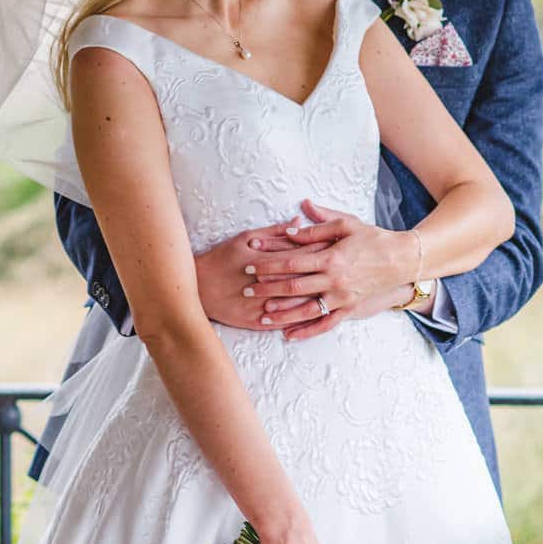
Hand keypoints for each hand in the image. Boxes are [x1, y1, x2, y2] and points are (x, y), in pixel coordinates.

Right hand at [193, 220, 328, 328]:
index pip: (300, 255)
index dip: (322, 253)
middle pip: (302, 279)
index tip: (340, 250)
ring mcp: (260, 303)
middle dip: (325, 276)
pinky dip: (298, 320)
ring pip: (295, 303)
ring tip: (335, 296)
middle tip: (347, 273)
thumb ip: (275, 231)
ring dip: (315, 299)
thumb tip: (300, 221)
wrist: (195, 287)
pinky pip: (282, 322)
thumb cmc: (221, 258)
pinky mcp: (255, 321)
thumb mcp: (244, 238)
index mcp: (265, 258)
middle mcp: (265, 282)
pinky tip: (314, 318)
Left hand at [245, 200, 422, 340]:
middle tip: (246, 291)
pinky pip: (324, 324)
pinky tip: (289, 335)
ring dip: (282, 313)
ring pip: (305, 310)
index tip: (250, 264)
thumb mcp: (346, 224)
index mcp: (331, 257)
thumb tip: (290, 225)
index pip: (292, 262)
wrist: (403, 260)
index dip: (269, 263)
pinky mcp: (349, 309)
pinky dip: (306, 331)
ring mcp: (341, 298)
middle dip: (267, 289)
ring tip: (261, 315)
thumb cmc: (374, 238)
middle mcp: (334, 281)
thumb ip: (317, 225)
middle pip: (293, 287)